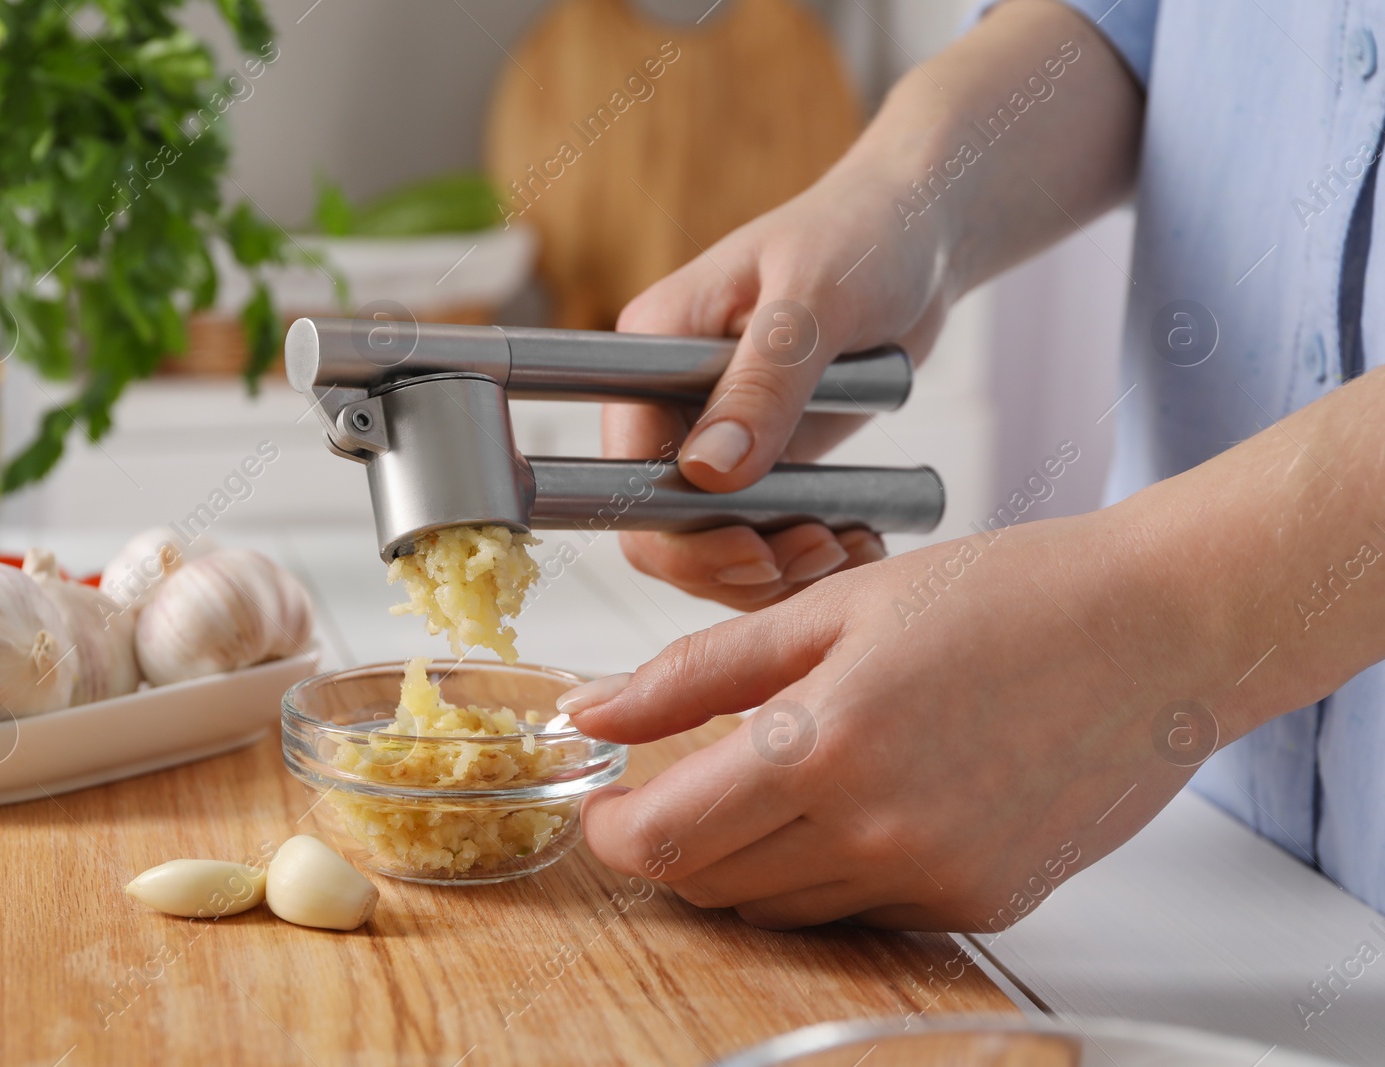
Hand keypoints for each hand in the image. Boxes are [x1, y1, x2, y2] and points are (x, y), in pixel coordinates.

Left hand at [562, 503, 1232, 930]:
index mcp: (826, 743)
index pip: (667, 838)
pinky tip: (861, 800)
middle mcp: (877, 830)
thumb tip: (594, 709)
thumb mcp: (831, 606)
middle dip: (675, 837)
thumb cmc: (1007, 595)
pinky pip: (860, 912)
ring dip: (749, 857)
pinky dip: (830, 870)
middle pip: (713, 883)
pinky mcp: (980, 904)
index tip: (607, 801)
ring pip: (780, 909)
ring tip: (782, 775)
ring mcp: (933, 878)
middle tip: (686, 776)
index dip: (614, 829)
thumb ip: (696, 671)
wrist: (1159, 630)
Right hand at [607, 163, 951, 609]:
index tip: (756, 551)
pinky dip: (805, 556)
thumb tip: (709, 472)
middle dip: (733, 563)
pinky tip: (859, 542)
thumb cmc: (864, 236)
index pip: (626, 473)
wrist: (921, 236)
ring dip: (777, 570)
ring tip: (849, 548)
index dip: (678, 533)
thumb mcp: (815, 299)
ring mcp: (715, 435)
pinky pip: (763, 534)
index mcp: (652, 349)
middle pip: (660, 527)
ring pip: (712, 544)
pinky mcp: (763, 458)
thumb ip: (764, 383)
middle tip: (819, 554)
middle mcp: (669, 401)